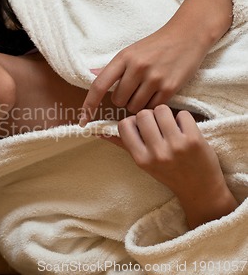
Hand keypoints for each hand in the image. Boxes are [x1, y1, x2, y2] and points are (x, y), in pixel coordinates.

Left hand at [79, 0, 232, 126]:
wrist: (188, 35)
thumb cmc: (156, 45)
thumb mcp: (131, 51)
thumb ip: (112, 67)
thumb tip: (90, 75)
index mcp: (123, 58)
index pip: (99, 86)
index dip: (89, 105)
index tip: (82, 120)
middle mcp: (137, 67)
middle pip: (118, 101)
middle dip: (123, 99)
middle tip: (134, 88)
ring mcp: (154, 78)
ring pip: (134, 107)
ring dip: (137, 104)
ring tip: (147, 90)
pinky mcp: (170, 87)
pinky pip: (152, 108)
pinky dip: (152, 105)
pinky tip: (157, 92)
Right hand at [112, 105, 237, 227]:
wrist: (200, 189)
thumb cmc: (169, 174)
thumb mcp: (144, 163)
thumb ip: (124, 145)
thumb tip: (100, 132)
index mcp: (141, 158)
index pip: (125, 125)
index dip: (132, 122)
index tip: (141, 128)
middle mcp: (157, 153)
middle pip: (143, 114)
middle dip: (150, 115)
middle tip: (157, 125)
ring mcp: (176, 146)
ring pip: (161, 110)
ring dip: (166, 114)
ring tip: (170, 125)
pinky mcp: (194, 140)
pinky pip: (182, 114)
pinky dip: (183, 118)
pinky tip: (185, 129)